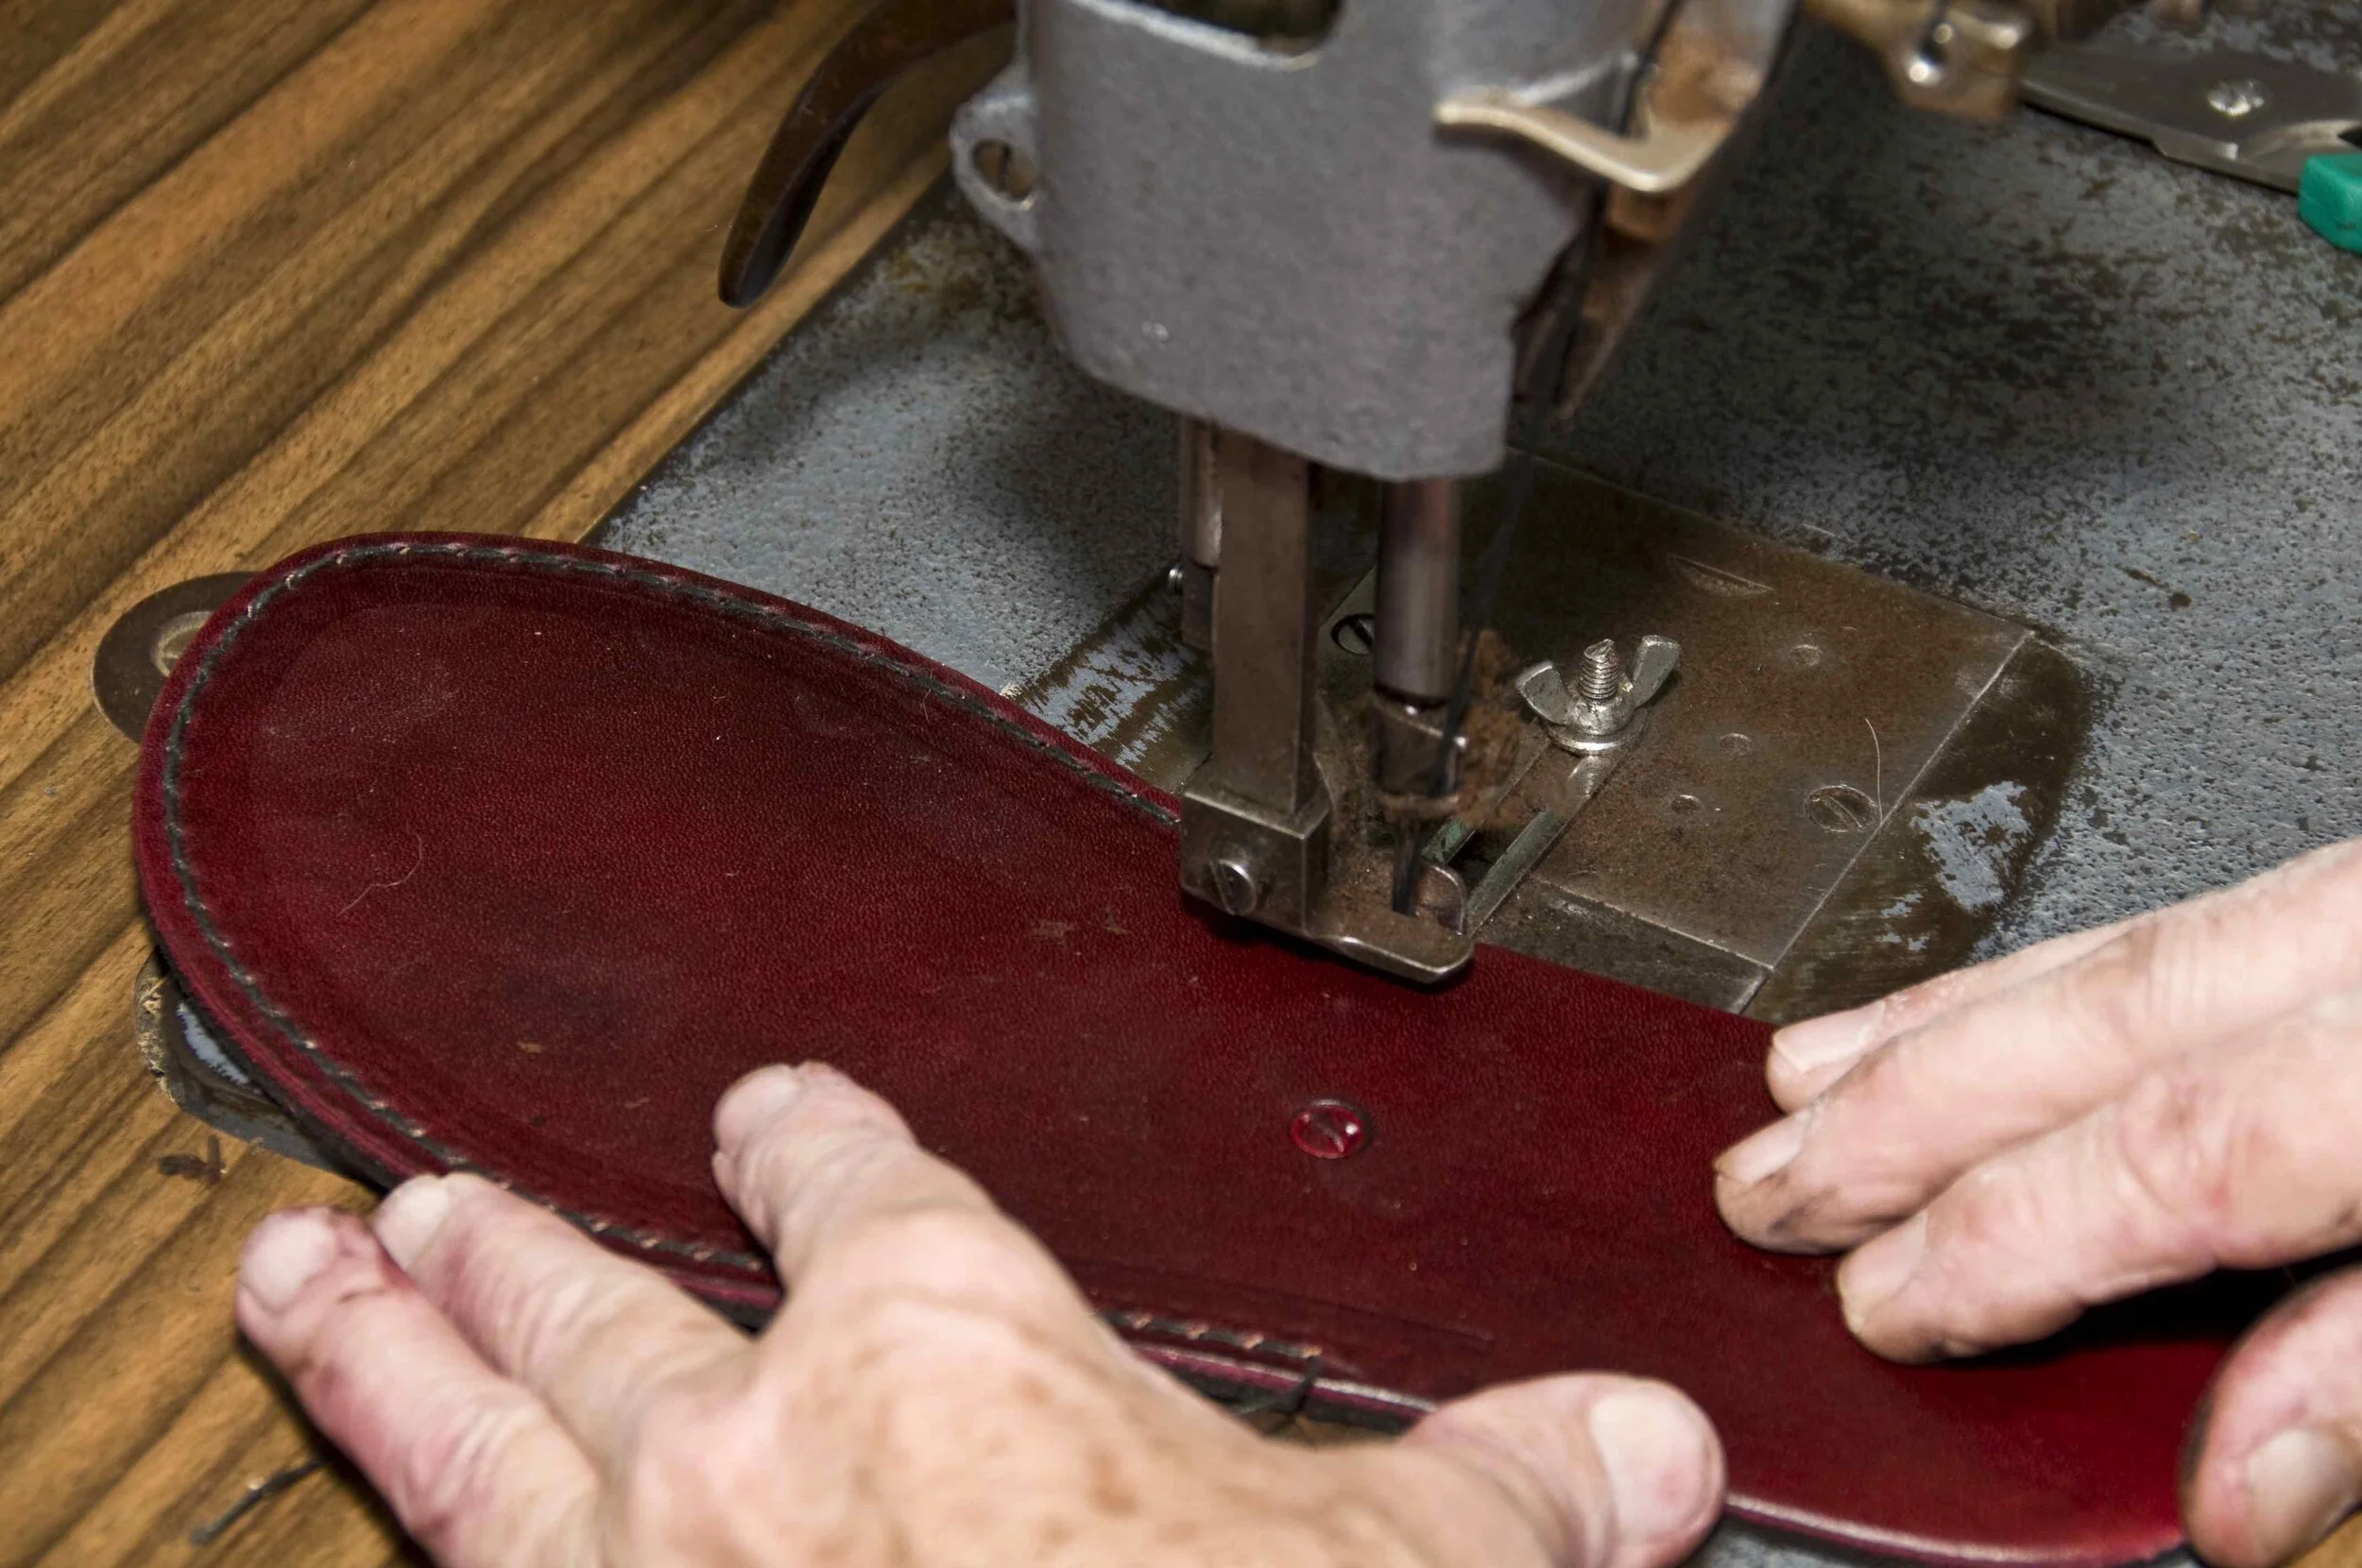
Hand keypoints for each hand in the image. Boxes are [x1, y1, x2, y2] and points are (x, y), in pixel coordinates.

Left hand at [238, 1063, 1723, 1566]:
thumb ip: (1511, 1483)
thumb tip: (1644, 1443)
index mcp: (946, 1346)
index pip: (862, 1186)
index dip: (816, 1142)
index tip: (780, 1117)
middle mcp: (757, 1447)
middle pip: (607, 1298)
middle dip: (518, 1243)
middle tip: (421, 1199)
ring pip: (472, 1431)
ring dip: (384, 1348)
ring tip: (305, 1278)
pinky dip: (396, 1526)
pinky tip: (359, 1532)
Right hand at [1714, 838, 2361, 1567]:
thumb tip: (2233, 1489)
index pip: (2175, 1152)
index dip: (2009, 1238)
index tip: (1887, 1309)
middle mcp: (2357, 954)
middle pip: (2098, 1027)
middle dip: (1906, 1116)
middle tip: (1765, 1189)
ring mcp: (2350, 905)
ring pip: (2108, 956)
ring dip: (1933, 1029)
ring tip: (1799, 1079)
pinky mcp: (2349, 893)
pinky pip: (2156, 926)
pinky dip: (2031, 977)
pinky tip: (1963, 1008)